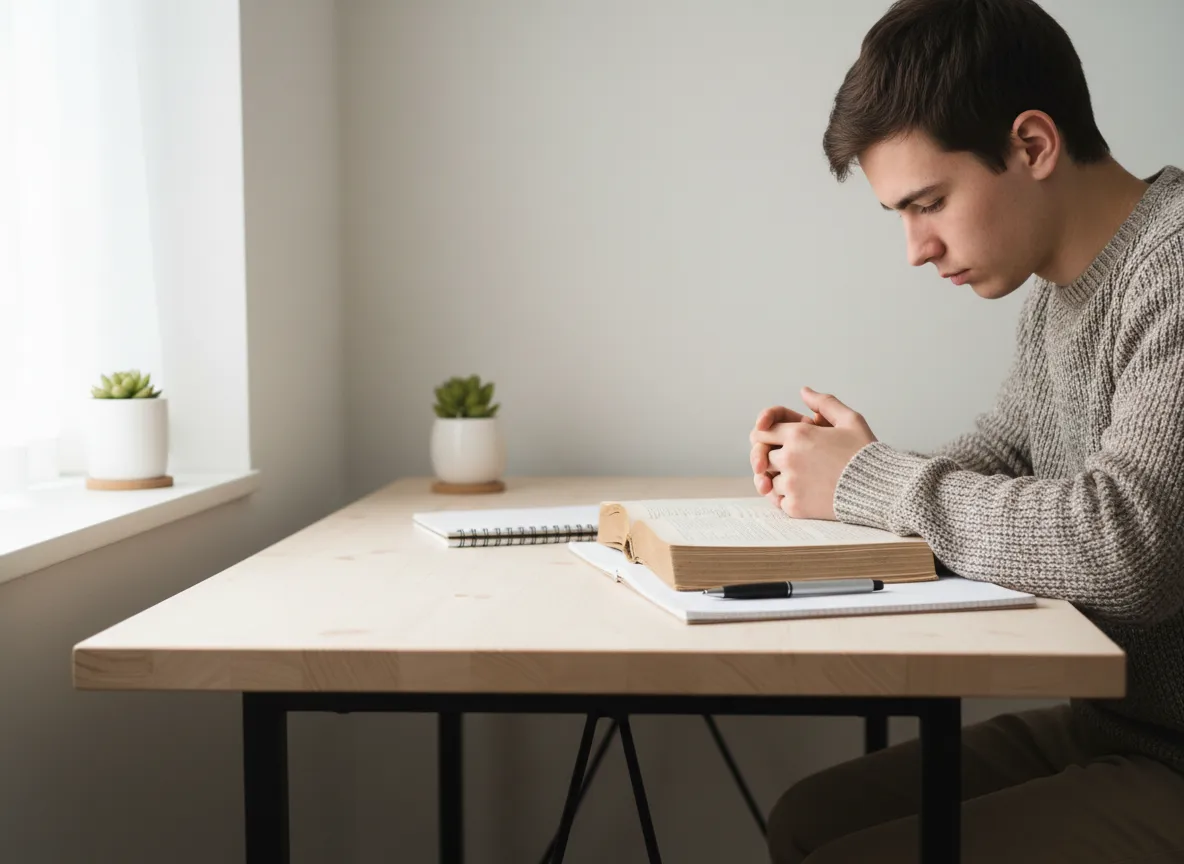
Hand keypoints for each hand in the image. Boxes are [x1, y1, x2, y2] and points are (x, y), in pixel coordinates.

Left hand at [749, 387, 875, 519]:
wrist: (882, 490)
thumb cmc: (866, 454)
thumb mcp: (851, 420)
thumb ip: (824, 403)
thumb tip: (804, 392)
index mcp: (799, 435)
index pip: (761, 431)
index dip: (765, 435)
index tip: (774, 440)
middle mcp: (789, 458)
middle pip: (763, 456)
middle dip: (772, 456)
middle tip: (790, 461)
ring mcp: (791, 484)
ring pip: (769, 480)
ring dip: (780, 478)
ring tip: (802, 477)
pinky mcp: (796, 507)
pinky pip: (778, 501)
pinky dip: (786, 498)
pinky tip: (804, 493)